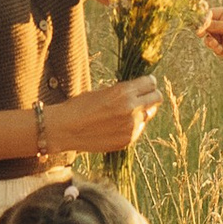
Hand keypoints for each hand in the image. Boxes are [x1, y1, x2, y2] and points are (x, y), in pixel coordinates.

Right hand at [48, 77, 163, 157]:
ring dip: (140, 113)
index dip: (148, 83)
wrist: (65, 129)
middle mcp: (131, 109)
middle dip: (151, 96)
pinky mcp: (127, 140)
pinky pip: (137, 130)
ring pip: (148, 115)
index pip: (151, 83)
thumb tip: (141, 95)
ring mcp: (131, 127)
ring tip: (122, 114)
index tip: (144, 85)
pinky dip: (131, 127)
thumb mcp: (104, 92)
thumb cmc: (80, 106)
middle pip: (157, 98)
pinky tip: (115, 126)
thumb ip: (125, 93)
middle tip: (142, 98)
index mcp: (124, 92)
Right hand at [199, 7, 222, 67]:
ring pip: (209, 38)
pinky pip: (214, 48)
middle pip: (207, 26)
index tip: (200, 25)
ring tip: (214, 43)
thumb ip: (215, 25)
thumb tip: (200, 24)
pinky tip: (220, 49)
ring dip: (209, 40)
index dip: (203, 19)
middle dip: (204, 31)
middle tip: (200, 34)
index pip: (210, 14)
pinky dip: (215, 48)